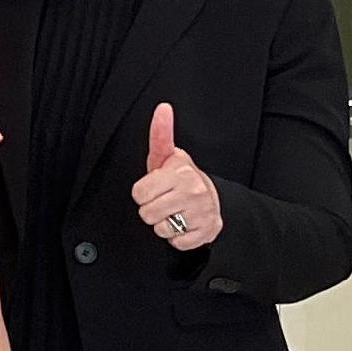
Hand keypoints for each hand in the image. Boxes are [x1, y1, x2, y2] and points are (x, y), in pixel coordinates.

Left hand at [132, 101, 222, 252]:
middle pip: (146, 213)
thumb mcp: (168, 156)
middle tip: (164, 201)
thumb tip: (162, 108)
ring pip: (160, 229)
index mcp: (181, 173)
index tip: (155, 187)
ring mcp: (202, 214)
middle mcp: (194, 192)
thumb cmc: (181, 178)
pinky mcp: (206, 233)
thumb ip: (160, 134)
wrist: (213, 200)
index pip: (138, 194)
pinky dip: (177, 237)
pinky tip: (185, 224)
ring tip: (174, 212)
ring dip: (164, 224)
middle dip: (151, 209)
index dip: (143, 193)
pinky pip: (176, 242)